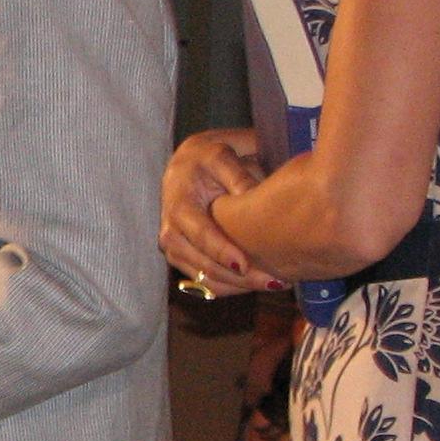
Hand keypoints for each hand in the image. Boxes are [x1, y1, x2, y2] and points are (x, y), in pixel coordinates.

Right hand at [160, 128, 285, 297]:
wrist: (192, 163)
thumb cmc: (213, 157)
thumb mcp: (224, 154)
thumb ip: (238, 175)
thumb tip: (253, 199)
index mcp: (178, 196)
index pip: (194, 229)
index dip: (217, 249)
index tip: (242, 265)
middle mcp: (169, 222)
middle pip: (192, 257)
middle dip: (231, 276)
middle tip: (270, 282)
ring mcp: (173, 240)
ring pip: (195, 273)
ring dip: (231, 285)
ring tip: (270, 285)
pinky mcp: (182, 252)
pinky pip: (200, 278)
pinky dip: (227, 286)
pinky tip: (255, 285)